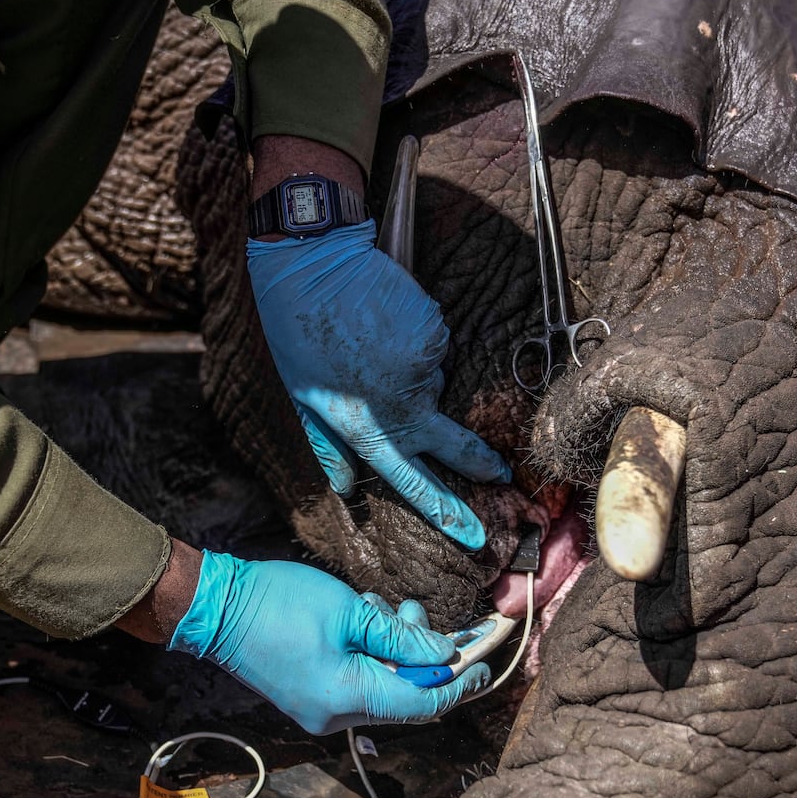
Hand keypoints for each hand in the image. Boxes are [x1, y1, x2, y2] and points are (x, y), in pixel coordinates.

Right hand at [168, 551, 488, 733]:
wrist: (213, 608)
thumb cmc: (279, 604)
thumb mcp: (351, 612)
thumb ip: (402, 639)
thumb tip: (444, 654)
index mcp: (348, 699)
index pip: (423, 702)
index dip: (460, 683)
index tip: (486, 663)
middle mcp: (335, 716)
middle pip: (404, 697)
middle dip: (422, 655)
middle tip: (418, 612)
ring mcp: (319, 709)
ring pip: (380, 686)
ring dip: (393, 648)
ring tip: (382, 608)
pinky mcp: (308, 696)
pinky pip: (356, 681)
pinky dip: (370, 653)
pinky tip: (360, 618)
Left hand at [248, 220, 510, 549]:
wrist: (313, 263)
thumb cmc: (295, 332)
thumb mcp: (301, 398)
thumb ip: (326, 446)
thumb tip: (346, 486)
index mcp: (366, 427)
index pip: (413, 482)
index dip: (446, 511)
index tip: (474, 535)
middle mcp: (402, 404)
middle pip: (454, 445)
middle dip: (481, 463)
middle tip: (501, 473)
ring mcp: (423, 366)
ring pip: (435, 382)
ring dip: (417, 374)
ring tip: (379, 346)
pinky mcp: (434, 331)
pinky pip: (436, 346)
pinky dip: (420, 341)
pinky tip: (390, 324)